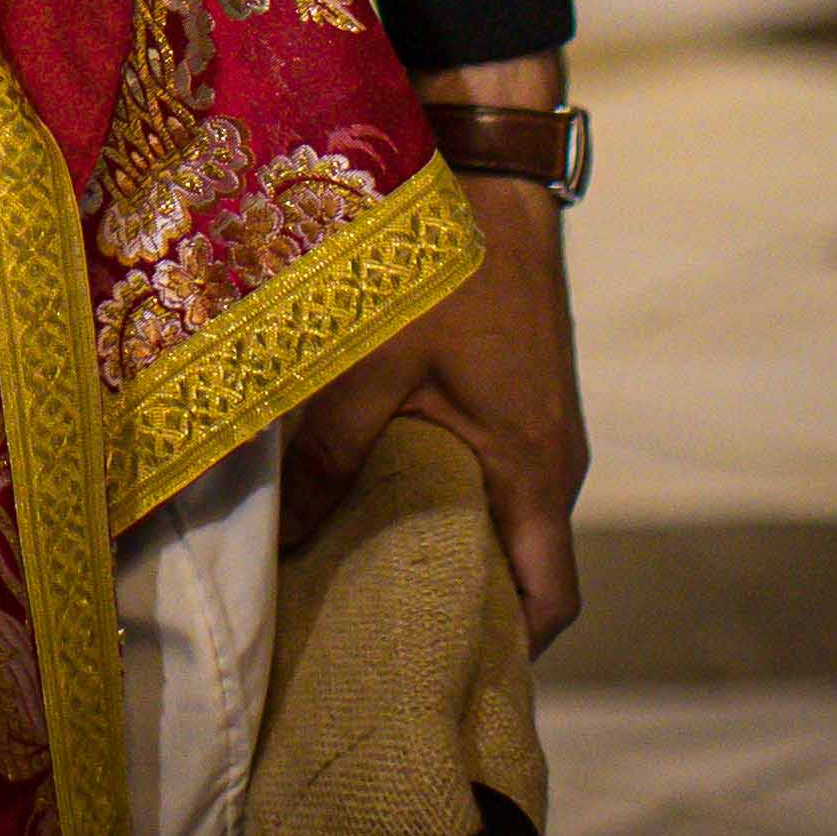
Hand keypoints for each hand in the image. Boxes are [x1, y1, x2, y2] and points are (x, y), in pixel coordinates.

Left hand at [292, 61, 586, 648]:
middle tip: (383, 630)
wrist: (486, 164)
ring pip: (502, 511)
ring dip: (449, 538)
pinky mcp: (518, 385)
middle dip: (467, 603)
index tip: (444, 671)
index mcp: (537, 470)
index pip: (552, 599)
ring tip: (367, 567)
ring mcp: (539, 419)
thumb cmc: (437, 265)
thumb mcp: (368, 364)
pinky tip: (382, 488)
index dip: (509, 648)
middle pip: (523, 564)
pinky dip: (448, 488)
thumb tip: (283, 542)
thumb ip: (327, 456)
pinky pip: (492, 465)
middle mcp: (553, 456)